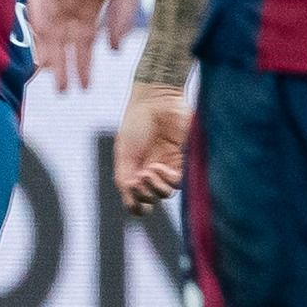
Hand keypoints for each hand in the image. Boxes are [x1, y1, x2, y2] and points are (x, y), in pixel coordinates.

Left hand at [26, 0, 145, 91]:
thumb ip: (121, 18)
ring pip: (48, 22)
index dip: (84, 64)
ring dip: (48, 45)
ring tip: (50, 70)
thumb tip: (113, 50)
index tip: (85, 88)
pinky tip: (43, 32)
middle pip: (62, 38)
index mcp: (91, 4)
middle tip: (61, 90)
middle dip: (63, 64)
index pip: (83, 41)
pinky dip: (40, 11)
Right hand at [114, 82, 190, 215]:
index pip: (136, 200)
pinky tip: (159, 167)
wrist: (155, 102)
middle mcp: (150, 172)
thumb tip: (132, 202)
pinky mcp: (182, 161)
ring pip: (166, 194)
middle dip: (143, 195)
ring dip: (155, 188)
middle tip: (138, 179)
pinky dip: (168, 179)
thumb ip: (125, 178)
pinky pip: (179, 182)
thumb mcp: (124, 153)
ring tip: (148, 171)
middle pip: (150, 199)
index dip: (134, 204)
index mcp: (134, 171)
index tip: (130, 191)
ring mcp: (167, 167)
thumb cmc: (136, 124)